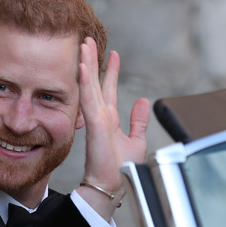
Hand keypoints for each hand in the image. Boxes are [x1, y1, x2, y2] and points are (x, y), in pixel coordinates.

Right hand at [78, 37, 149, 217]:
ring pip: (89, 86)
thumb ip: (138, 121)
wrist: (113, 186)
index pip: (109, 89)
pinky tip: (82, 67)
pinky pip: (88, 99)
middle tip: (88, 40)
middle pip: (95, 82)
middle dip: (92, 61)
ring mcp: (95, 119)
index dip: (111, 71)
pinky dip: (85, 82)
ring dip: (86, 65)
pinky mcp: (94, 124)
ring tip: (83, 45)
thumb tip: (143, 101)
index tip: (113, 54)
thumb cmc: (122, 169)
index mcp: (109, 119)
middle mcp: (100, 116)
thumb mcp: (136, 140)